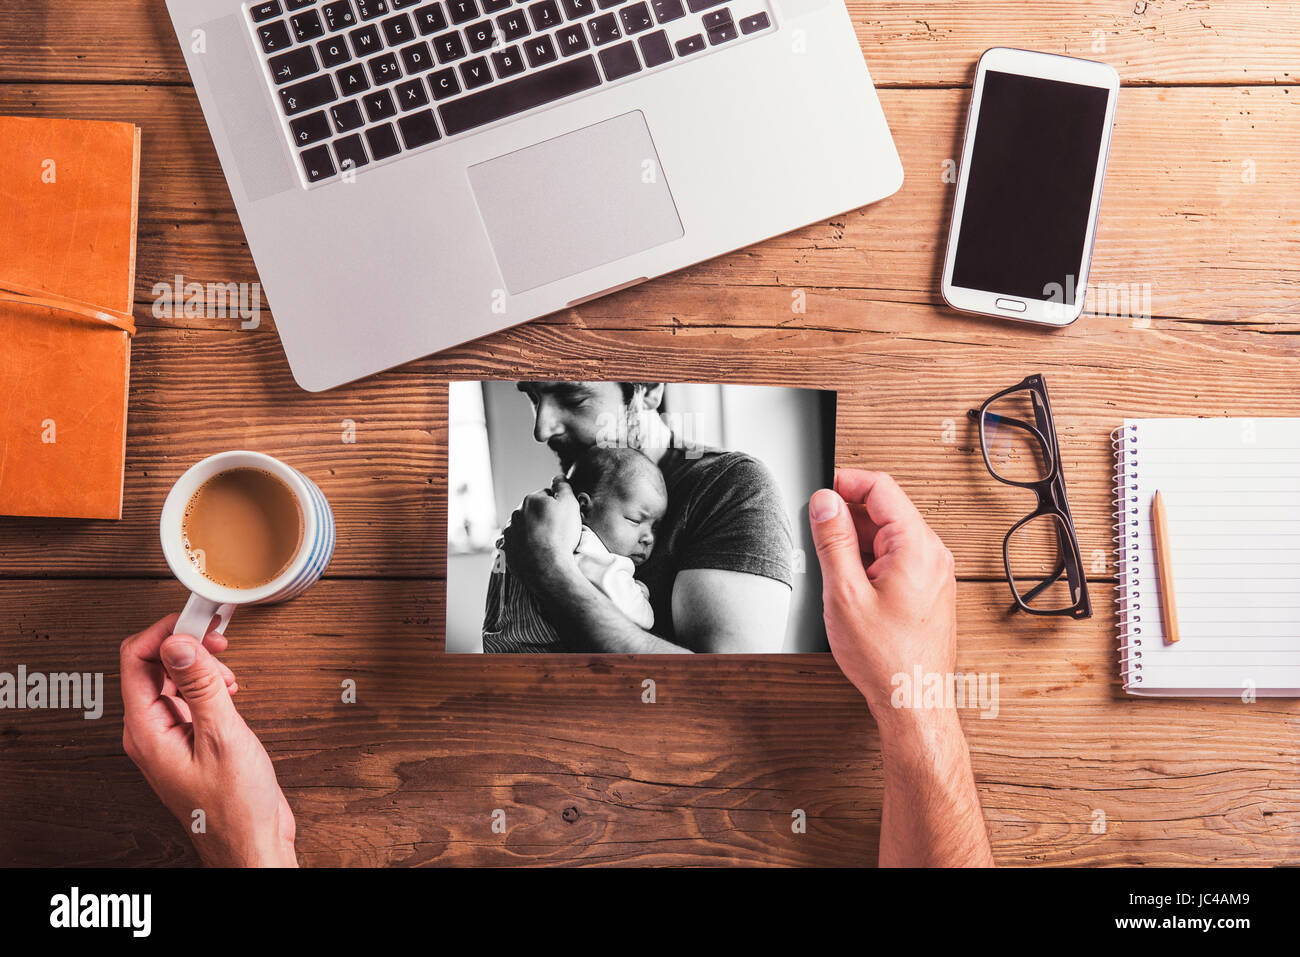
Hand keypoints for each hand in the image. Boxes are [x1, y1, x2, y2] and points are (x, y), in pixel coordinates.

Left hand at [120, 614, 296, 867]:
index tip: (198, 619)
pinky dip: (207, 684)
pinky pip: (185, 698)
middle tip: (219, 638)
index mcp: (146, 731)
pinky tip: (228, 692)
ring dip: (199, 665)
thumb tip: (179, 643)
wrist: (251, 842)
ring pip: (170, 679)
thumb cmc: (236, 807)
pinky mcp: (186, 740)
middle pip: (152, 665)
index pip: (136, 659)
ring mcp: (167, 736)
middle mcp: (149, 732)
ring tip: (227, 675)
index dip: (166, 632)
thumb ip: (200, 686)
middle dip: (186, 645)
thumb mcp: (223, 737)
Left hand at [501, 476, 582, 589]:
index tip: (564, 518)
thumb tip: (558, 478)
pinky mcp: (506, 549)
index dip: (558, 506)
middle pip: (533, 512)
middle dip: (543, 518)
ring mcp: (509, 532)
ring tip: (547, 544)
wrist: (548, 568)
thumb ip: (563, 487)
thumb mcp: (570, 505)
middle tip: (557, 532)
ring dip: (532, 531)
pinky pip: (514, 543)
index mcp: (530, 500)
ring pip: (523, 527)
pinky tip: (533, 551)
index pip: (546, 496)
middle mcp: (516, 513)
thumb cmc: (561, 535)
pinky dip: (522, 545)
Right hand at [808, 470, 957, 726]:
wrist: (912, 698)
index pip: (881, 488)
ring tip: (837, 573)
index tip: (821, 489)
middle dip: (847, 516)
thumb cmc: (886, 658)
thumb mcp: (845, 593)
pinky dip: (870, 561)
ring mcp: (933, 571)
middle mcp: (932, 554)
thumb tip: (825, 502)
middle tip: (819, 536)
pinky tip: (852, 586)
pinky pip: (896, 557)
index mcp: (917, 547)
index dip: (846, 481)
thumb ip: (833, 540)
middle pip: (885, 509)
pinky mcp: (927, 587)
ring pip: (888, 535)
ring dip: (857, 542)